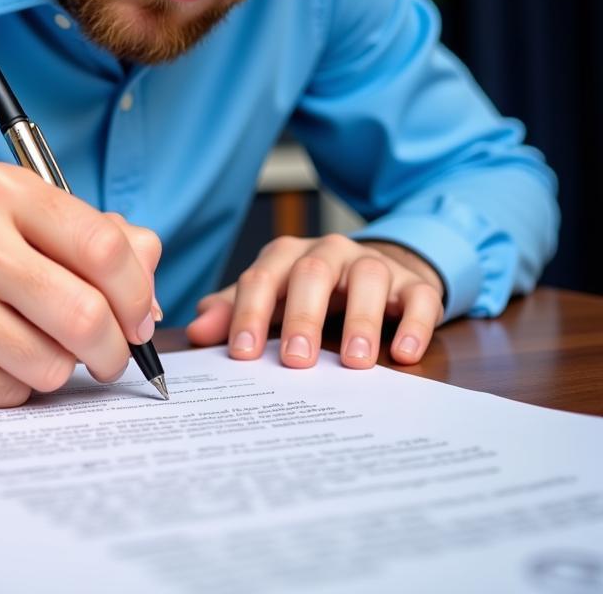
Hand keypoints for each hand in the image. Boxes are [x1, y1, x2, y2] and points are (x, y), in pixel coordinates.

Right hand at [0, 163, 161, 407]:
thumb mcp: (17, 218)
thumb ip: (92, 235)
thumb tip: (151, 264)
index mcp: (1, 192)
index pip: (104, 246)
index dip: (138, 291)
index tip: (139, 316)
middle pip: (85, 313)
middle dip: (112, 347)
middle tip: (109, 353)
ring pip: (52, 363)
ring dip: (54, 364)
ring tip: (22, 340)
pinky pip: (10, 393)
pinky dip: (12, 384)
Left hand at [185, 235, 443, 367]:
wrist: (379, 273)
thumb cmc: (313, 292)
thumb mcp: (273, 298)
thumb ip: (235, 311)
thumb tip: (197, 331)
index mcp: (288, 256)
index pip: (262, 278)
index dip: (249, 313)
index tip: (243, 353)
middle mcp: (330, 252)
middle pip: (311, 273)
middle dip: (301, 316)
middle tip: (296, 361)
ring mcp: (374, 264)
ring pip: (367, 279)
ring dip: (360, 320)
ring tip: (354, 362)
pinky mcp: (414, 283)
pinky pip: (419, 296)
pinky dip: (414, 323)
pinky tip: (404, 354)